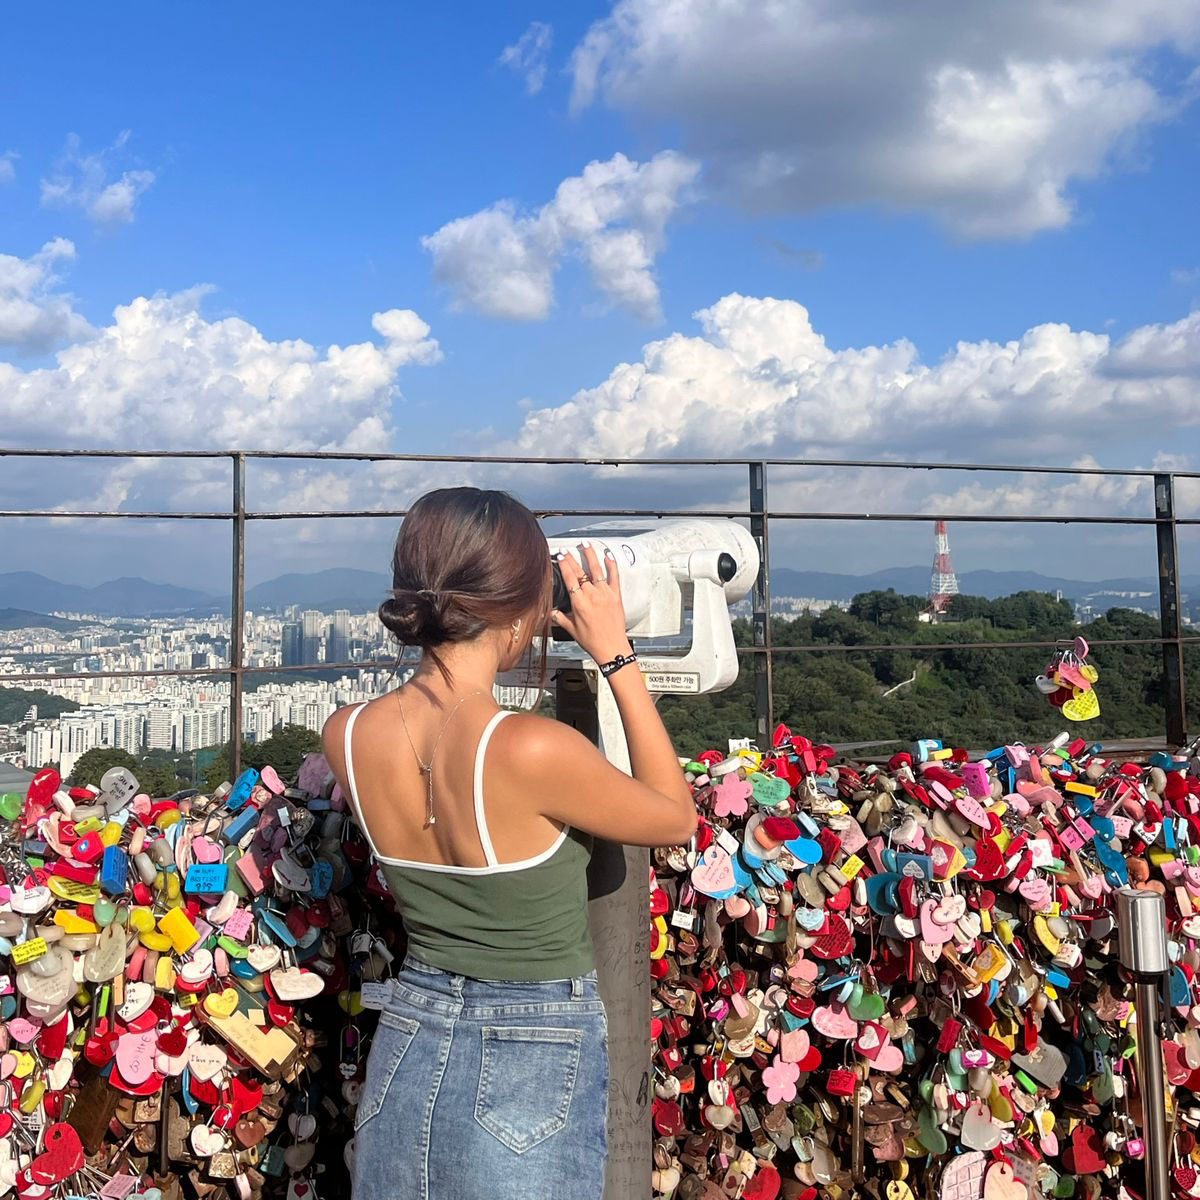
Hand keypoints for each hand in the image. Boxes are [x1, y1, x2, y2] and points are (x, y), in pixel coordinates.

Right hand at [551, 541, 632, 663]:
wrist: (611, 647)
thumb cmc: (592, 640)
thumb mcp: (571, 629)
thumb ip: (560, 617)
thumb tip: (551, 612)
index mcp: (579, 603)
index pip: (569, 578)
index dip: (564, 565)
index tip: (560, 556)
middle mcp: (592, 595)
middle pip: (580, 571)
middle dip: (572, 558)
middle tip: (567, 549)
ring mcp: (605, 593)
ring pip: (596, 569)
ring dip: (590, 555)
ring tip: (585, 544)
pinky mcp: (616, 595)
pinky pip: (614, 576)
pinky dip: (611, 565)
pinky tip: (608, 556)